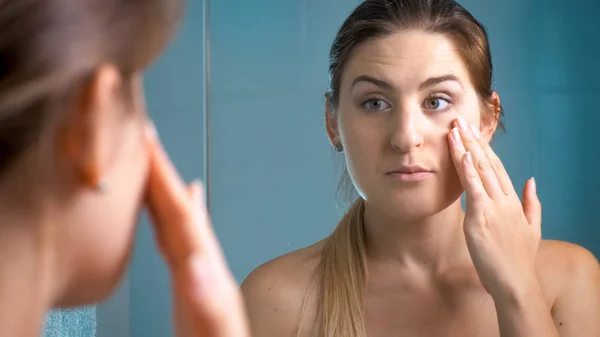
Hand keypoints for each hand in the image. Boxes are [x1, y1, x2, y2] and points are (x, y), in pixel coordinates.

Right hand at [144, 122, 248, 336]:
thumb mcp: (213, 321)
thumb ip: (205, 294)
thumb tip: (193, 262)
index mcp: (204, 263)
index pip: (181, 211)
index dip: (163, 178)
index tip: (149, 143)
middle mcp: (201, 257)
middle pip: (178, 206)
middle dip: (160, 172)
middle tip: (145, 138)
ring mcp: (196, 266)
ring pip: (175, 217)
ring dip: (162, 189)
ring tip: (151, 164)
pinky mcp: (188, 279)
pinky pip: (173, 238)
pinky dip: (168, 218)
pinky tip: (168, 211)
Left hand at [448, 116, 541, 299]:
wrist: (516, 283)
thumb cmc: (519, 260)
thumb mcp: (532, 229)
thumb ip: (532, 203)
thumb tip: (532, 181)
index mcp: (513, 202)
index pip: (497, 167)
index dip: (485, 148)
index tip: (475, 132)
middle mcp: (504, 200)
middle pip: (488, 163)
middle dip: (473, 140)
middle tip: (461, 120)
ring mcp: (493, 207)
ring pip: (479, 170)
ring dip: (467, 147)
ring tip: (456, 128)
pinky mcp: (481, 217)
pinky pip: (473, 188)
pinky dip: (468, 169)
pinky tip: (463, 153)